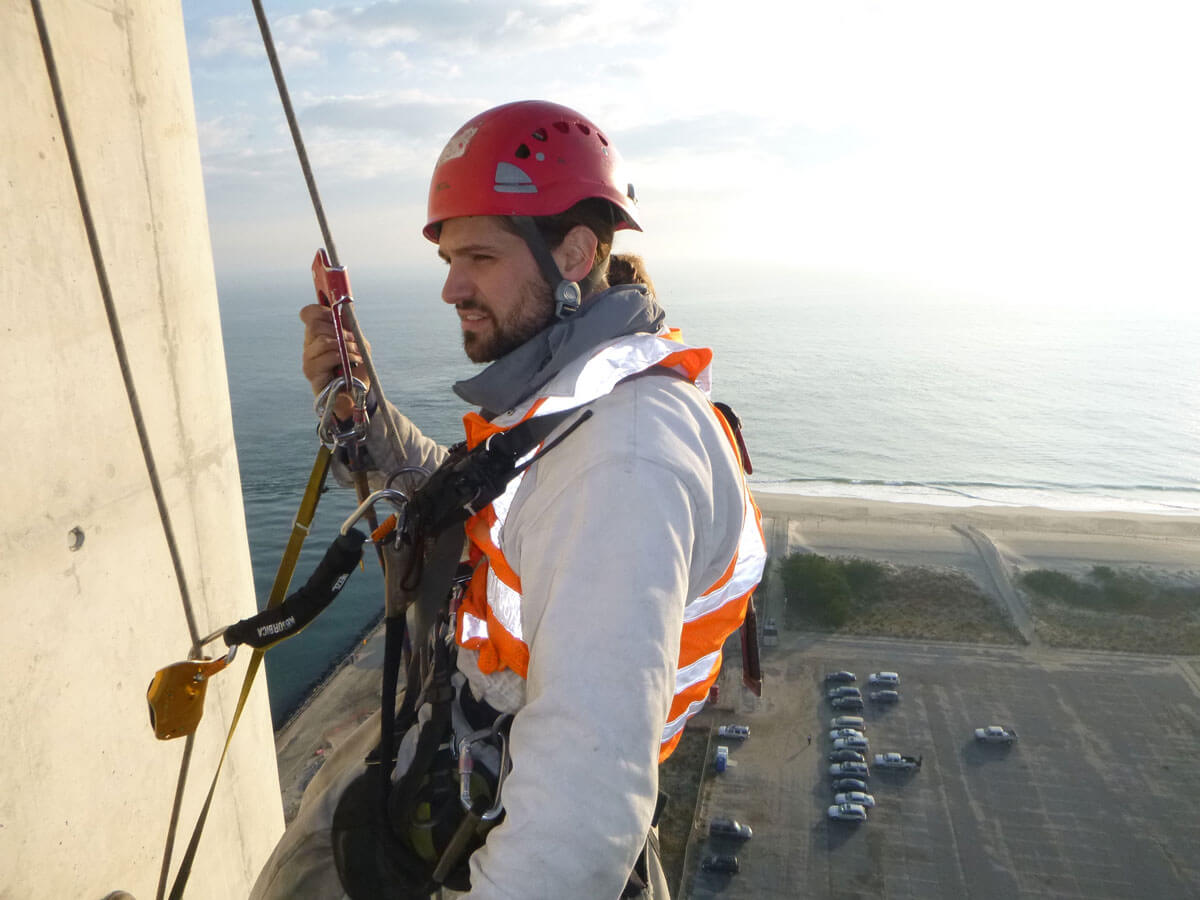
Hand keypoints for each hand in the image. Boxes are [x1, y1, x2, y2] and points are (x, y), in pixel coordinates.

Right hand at [300, 304, 369, 418]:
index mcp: (318, 334)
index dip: (321, 311)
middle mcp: (309, 345)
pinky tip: (350, 363)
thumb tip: (346, 306)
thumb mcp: (358, 341)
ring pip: (321, 341)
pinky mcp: (312, 374)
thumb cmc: (356, 366)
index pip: (308, 313)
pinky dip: (342, 357)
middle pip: (314, 325)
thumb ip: (349, 325)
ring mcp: (308, 360)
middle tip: (352, 339)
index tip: (336, 316)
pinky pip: (325, 358)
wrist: (358, 393)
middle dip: (338, 330)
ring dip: (344, 345)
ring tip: (356, 354)